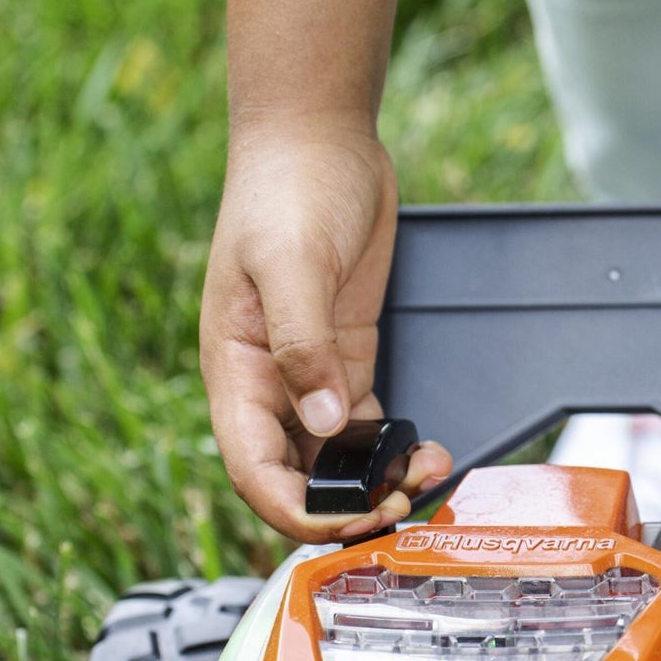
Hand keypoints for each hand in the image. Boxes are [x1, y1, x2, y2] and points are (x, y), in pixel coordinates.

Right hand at [199, 121, 451, 541]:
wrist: (317, 139)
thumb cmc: (286, 189)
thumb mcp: (292, 263)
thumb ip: (303, 344)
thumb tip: (320, 422)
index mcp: (235, 371)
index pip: (254, 469)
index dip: (295, 510)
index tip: (345, 522)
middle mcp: (268, 385)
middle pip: (296, 477)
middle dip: (343, 507)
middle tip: (396, 508)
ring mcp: (308, 376)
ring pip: (335, 459)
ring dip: (374, 482)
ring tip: (422, 479)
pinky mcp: (346, 360)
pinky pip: (366, 426)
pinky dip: (392, 448)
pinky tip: (425, 451)